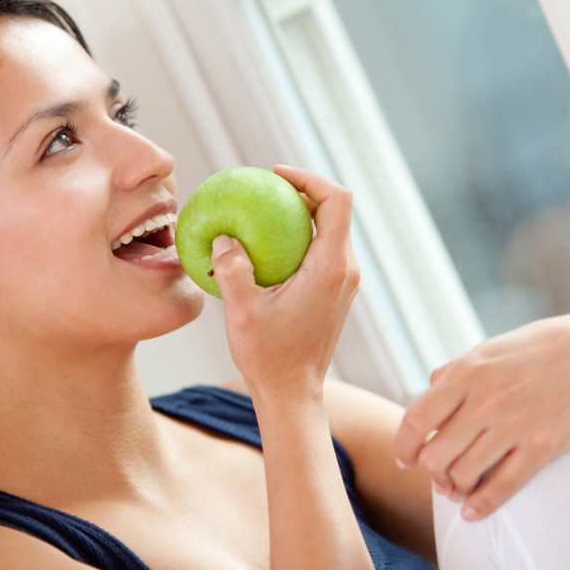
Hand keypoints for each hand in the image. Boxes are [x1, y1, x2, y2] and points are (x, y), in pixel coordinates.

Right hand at [211, 165, 359, 393]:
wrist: (292, 394)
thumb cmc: (268, 358)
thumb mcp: (242, 313)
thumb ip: (232, 270)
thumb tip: (223, 236)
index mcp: (331, 267)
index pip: (337, 201)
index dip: (310, 177)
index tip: (276, 175)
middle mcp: (346, 270)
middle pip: (336, 210)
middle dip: (304, 191)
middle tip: (265, 188)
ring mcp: (344, 282)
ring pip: (331, 229)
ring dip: (302, 214)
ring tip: (263, 210)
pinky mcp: (336, 292)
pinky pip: (323, 250)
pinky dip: (299, 237)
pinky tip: (266, 245)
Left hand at [394, 309, 569, 520]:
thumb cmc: (542, 350)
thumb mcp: (492, 349)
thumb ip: (457, 370)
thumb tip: (429, 385)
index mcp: (467, 373)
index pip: (416, 420)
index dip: (404, 446)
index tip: (405, 460)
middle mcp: (485, 400)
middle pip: (436, 455)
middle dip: (432, 472)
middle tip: (438, 475)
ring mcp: (514, 425)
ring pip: (463, 475)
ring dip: (454, 489)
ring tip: (457, 489)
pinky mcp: (542, 447)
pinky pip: (501, 487)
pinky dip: (480, 506)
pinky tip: (472, 512)